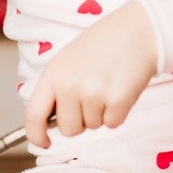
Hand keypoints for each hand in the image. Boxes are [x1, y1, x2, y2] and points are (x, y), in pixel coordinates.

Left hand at [24, 1, 159, 147]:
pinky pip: (113, 123)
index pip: (34, 115)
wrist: (138, 30)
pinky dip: (118, 112)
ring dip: (102, 112)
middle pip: (68, 129)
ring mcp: (93, 94)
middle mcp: (70, 86)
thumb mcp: (68, 60)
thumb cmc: (103, 43)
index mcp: (53, 74)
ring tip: (108, 84)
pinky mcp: (117, 102)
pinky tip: (121, 88)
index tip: (44, 141)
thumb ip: (56, 88)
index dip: (36, 134)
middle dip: (80, 120)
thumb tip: (49, 120)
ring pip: (93, 126)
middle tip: (93, 94)